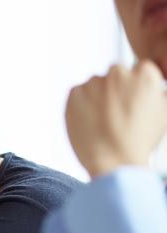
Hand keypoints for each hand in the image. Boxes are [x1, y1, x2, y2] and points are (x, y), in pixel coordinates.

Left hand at [65, 61, 166, 177]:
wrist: (113, 161)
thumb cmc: (141, 139)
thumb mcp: (163, 112)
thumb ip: (157, 91)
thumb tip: (152, 85)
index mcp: (144, 73)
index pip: (138, 71)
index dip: (134, 90)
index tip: (132, 105)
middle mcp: (118, 72)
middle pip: (116, 74)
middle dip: (115, 89)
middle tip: (115, 114)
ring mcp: (94, 82)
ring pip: (95, 84)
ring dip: (97, 96)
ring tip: (102, 122)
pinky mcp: (74, 93)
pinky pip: (78, 94)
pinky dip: (81, 104)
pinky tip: (89, 122)